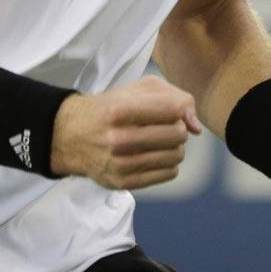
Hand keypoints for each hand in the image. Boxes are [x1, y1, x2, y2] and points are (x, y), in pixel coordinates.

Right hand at [50, 75, 201, 189]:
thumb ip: (173, 97)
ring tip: (160, 139)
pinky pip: (169, 173)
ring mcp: (121, 165)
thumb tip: (196, 127)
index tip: (172, 109)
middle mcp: (119, 139)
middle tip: (165, 125)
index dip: (180, 108)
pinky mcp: (124, 183)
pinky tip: (154, 154)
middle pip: (177, 134)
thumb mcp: (137, 88)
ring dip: (175, 146)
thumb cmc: (112, 107)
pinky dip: (168, 162)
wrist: (74, 136)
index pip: (173, 109)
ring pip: (176, 155)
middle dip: (178, 126)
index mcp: (120, 110)